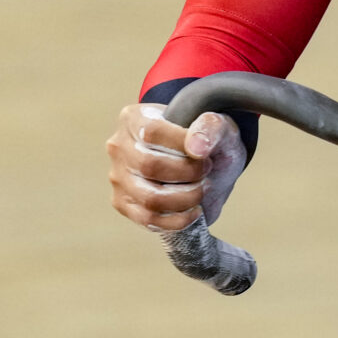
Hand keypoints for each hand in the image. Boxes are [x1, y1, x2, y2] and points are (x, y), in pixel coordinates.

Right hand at [107, 103, 248, 232]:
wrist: (206, 164)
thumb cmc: (208, 141)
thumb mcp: (218, 126)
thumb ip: (211, 127)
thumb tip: (196, 147)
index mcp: (134, 118)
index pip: (152, 132)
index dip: (183, 145)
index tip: (205, 153)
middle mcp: (119, 147)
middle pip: (148, 166)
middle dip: (188, 173)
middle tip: (207, 171)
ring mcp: (118, 177)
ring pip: (149, 197)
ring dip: (185, 198)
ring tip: (202, 190)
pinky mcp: (124, 204)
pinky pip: (148, 219)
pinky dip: (178, 220)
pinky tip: (195, 210)